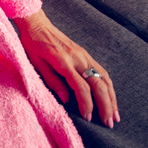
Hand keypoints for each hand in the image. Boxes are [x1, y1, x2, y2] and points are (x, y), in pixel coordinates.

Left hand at [16, 10, 118, 127]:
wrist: (37, 24)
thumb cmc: (33, 45)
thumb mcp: (36, 64)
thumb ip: (52, 81)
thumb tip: (67, 100)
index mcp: (63, 61)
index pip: (81, 86)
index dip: (86, 104)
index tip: (87, 117)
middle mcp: (77, 58)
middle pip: (98, 84)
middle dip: (106, 105)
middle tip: (109, 123)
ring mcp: (84, 55)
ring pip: (104, 78)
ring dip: (112, 97)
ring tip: (115, 115)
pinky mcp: (86, 54)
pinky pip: (102, 71)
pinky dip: (109, 86)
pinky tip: (111, 97)